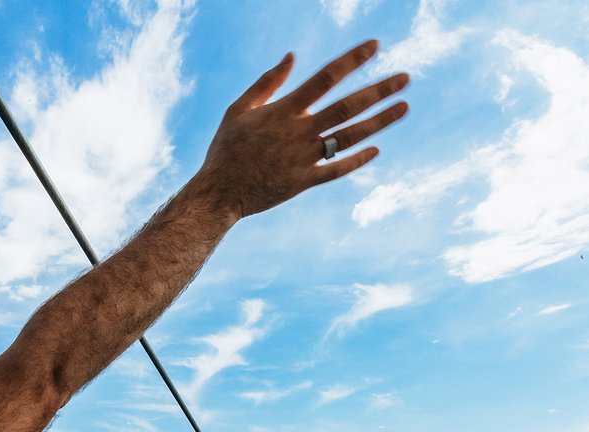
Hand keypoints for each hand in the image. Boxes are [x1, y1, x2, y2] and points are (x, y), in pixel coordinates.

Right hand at [193, 40, 408, 220]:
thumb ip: (267, 82)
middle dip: (378, 90)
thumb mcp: (238, 109)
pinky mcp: (303, 182)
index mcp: (283, 111)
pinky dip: (357, 160)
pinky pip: (336, 170)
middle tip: (405, 78)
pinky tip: (376, 149)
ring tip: (403, 107)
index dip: (352, 60)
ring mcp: (303, 159)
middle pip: (347, 107)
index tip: (375, 46)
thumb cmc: (225, 149)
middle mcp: (298, 133)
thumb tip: (291, 56)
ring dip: (379, 122)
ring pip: (349, 137)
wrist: (218, 194)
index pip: (325, 78)